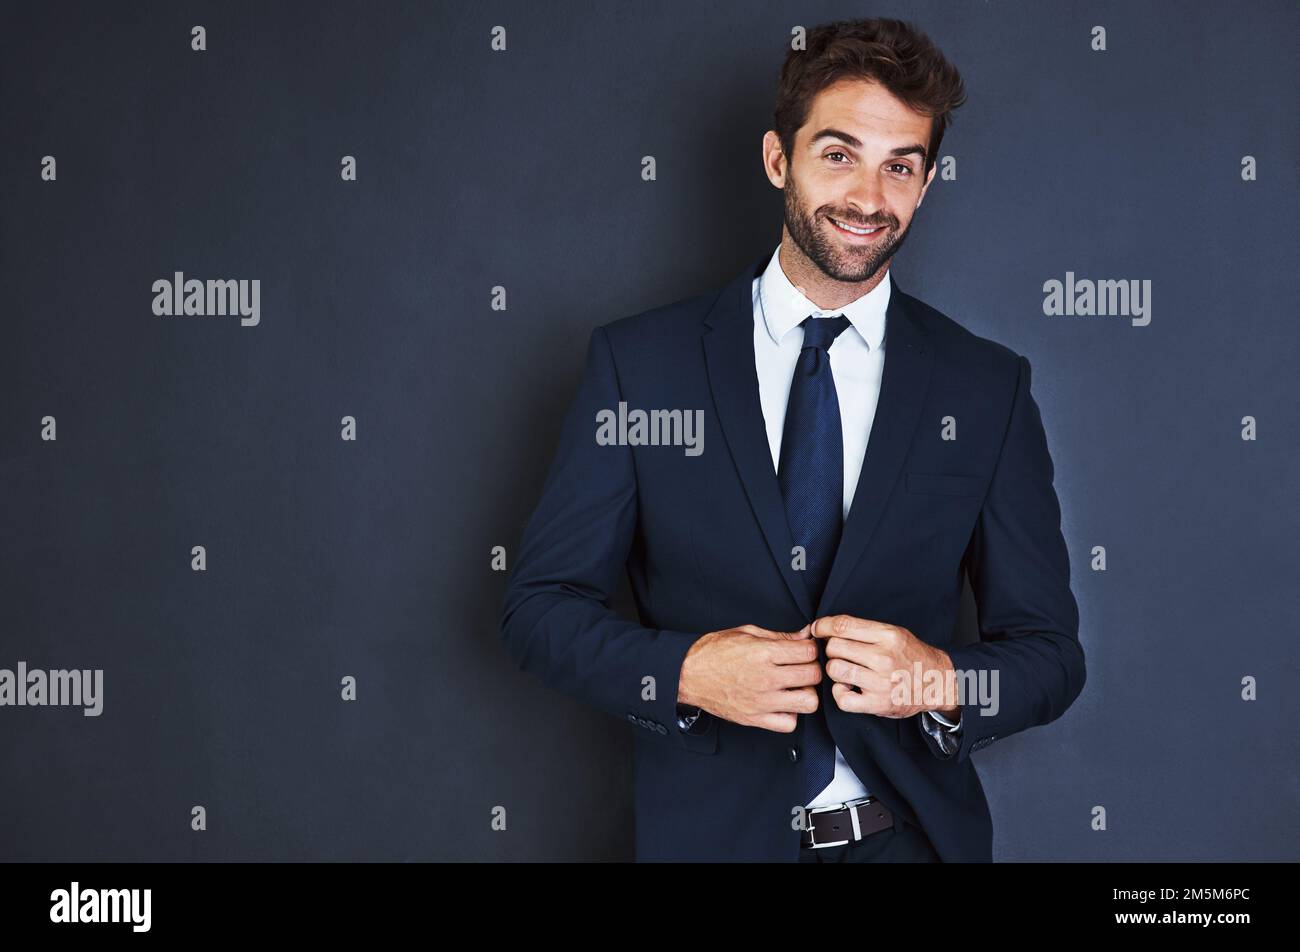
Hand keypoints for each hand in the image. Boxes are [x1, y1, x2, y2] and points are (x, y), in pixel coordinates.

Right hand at [678, 623, 821, 732]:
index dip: (811, 648)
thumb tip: (805, 635)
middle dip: (812, 668)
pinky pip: (789, 723)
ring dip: (806, 693)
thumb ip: (779, 636)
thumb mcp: (746, 633)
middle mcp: (765, 678)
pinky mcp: (755, 718)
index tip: (805, 649)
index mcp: (763, 653)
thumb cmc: (713, 652)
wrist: (688, 674)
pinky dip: (790, 714)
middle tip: (803, 666)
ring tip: (796, 686)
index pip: (808, 651)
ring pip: (808, 702)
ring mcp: (762, 701)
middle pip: (813, 675)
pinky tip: (783, 703)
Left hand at [809, 615, 957, 718]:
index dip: (823, 626)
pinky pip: (841, 698)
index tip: (817, 629)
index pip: (843, 625)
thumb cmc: (912, 656)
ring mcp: (880, 682)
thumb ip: (864, 630)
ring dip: (835, 670)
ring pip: (834, 670)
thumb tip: (827, 627)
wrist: (938, 682)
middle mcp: (883, 657)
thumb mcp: (894, 633)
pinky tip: (848, 688)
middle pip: (835, 647)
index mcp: (887, 636)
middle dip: (832, 649)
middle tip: (840, 654)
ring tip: (846, 671)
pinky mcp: (878, 703)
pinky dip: (839, 693)